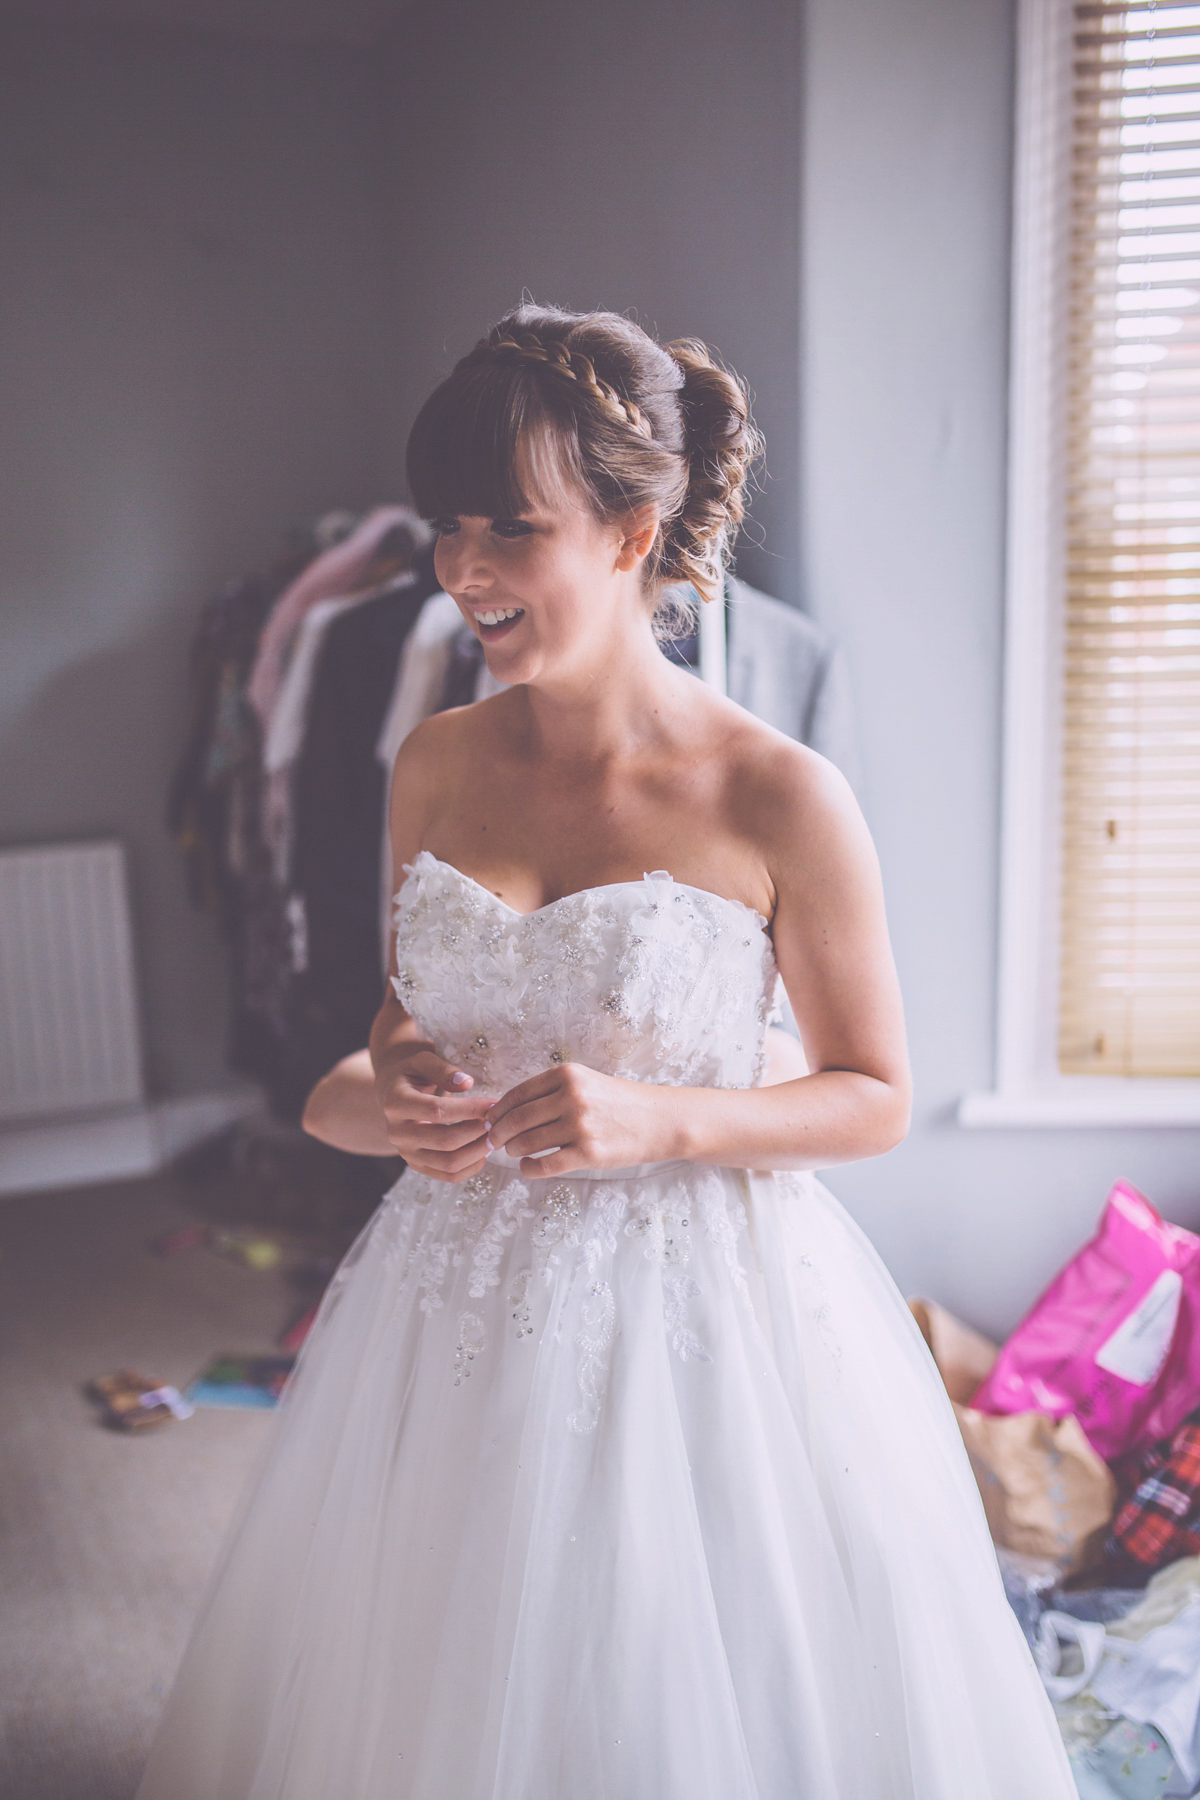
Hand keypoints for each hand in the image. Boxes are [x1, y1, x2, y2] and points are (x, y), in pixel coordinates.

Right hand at [373, 1047, 493, 1182]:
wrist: (394, 1093)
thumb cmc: (413, 1074)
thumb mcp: (423, 1061)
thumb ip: (443, 1069)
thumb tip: (467, 1083)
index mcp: (396, 1103)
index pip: (437, 1111)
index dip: (469, 1109)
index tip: (493, 1104)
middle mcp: (396, 1133)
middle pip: (445, 1141)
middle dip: (477, 1132)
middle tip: (497, 1121)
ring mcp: (406, 1153)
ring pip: (449, 1163)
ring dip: (478, 1151)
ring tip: (494, 1135)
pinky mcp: (417, 1166)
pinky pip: (448, 1176)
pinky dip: (471, 1167)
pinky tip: (484, 1150)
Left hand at [485, 1063, 669, 1178]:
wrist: (660, 1120)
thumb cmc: (621, 1102)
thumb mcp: (587, 1082)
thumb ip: (552, 1091)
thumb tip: (510, 1108)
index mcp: (568, 1075)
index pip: (518, 1094)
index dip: (497, 1110)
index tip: (489, 1121)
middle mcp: (572, 1097)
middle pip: (517, 1119)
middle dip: (498, 1133)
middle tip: (493, 1141)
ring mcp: (580, 1126)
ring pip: (527, 1142)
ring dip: (512, 1150)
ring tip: (513, 1153)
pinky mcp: (588, 1153)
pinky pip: (544, 1165)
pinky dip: (528, 1169)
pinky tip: (528, 1167)